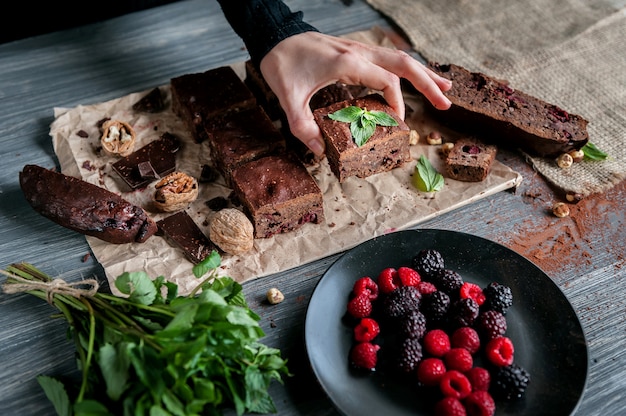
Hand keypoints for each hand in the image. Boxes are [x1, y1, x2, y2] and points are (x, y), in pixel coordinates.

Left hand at [259, 31, 451, 155]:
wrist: (275, 36)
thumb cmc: (282, 63)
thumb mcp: (288, 98)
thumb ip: (303, 126)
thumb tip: (320, 151)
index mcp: (347, 63)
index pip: (387, 82)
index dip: (397, 104)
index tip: (397, 124)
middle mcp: (358, 53)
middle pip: (404, 65)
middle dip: (428, 84)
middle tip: (446, 104)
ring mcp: (359, 49)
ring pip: (400, 59)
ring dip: (423, 74)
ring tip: (445, 89)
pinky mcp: (355, 51)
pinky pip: (388, 59)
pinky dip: (406, 69)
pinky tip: (415, 77)